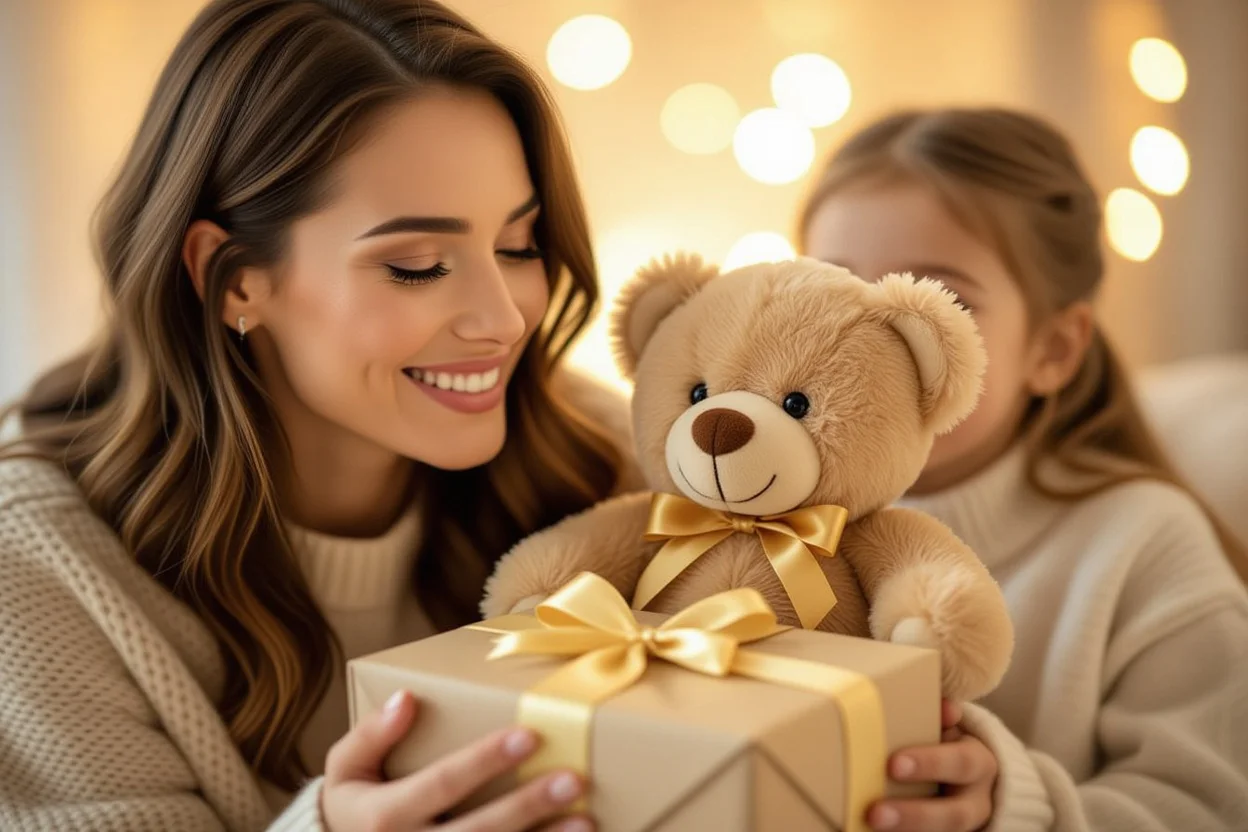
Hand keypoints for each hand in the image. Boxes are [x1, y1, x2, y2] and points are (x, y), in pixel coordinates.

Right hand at [322, 690, 591, 831]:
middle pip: (478, 831)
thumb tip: (408, 698)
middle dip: (527, 804)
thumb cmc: (353, 805)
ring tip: (586, 821)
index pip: (442, 783)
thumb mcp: (345, 768)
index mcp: (384, 817)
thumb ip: (371, 735)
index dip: (485, 761)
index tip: (529, 735)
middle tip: (573, 778)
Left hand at [867, 700, 996, 831]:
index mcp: (979, 764)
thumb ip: (944, 718)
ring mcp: (967, 826)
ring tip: (872, 825)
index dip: (930, 764)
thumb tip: (946, 707)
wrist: (975, 782)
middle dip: (915, 814)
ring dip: (908, 831)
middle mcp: (977, 800)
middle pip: (954, 814)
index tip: (892, 765)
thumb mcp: (952, 729)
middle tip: (875, 812)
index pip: (961, 763)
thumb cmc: (947, 745)